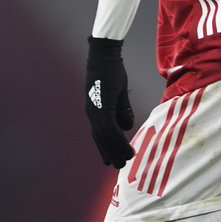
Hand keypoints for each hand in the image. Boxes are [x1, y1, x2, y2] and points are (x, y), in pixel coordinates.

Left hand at [85, 36, 135, 167]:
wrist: (105, 55)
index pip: (98, 134)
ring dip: (116, 149)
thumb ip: (121, 110)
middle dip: (110, 153)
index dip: (104, 148)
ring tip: (128, 158)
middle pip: (100, 138)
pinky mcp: (102, 104)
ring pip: (105, 136)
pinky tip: (127, 145)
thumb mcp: (117, 94)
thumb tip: (126, 127)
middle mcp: (92, 112)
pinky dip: (118, 138)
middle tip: (120, 165)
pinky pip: (110, 127)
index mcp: (95, 110)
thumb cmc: (111, 72)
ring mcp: (96, 108)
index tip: (111, 160)